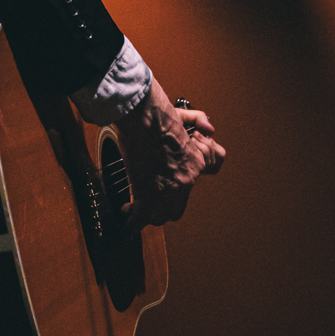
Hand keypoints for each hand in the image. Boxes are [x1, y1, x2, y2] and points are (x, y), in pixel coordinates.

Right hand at [117, 77, 224, 227]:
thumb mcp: (184, 116)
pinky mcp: (148, 194)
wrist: (145, 117)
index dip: (181, 187)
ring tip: (135, 211)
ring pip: (160, 216)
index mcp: (195, 162)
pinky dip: (132, 221)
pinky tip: (125, 217)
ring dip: (147, 215)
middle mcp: (186, 180)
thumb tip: (209, 128)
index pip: (196, 182)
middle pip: (177, 209)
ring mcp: (168, 189)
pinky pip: (140, 217)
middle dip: (162, 208)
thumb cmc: (158, 114)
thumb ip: (198, 120)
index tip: (170, 187)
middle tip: (149, 203)